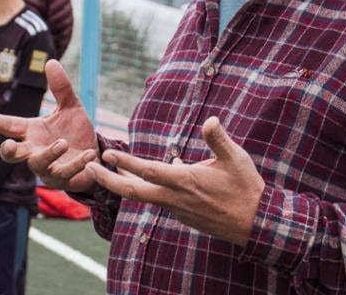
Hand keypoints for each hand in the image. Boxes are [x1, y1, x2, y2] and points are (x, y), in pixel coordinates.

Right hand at [0, 60, 98, 192]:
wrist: (94, 156)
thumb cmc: (75, 132)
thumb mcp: (71, 107)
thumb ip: (61, 88)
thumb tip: (51, 61)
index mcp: (32, 132)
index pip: (10, 125)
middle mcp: (34, 150)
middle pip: (12, 154)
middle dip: (8, 151)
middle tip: (8, 144)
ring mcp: (46, 167)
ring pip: (38, 164)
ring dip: (48, 153)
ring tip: (62, 142)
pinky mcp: (63, 178)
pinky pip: (66, 173)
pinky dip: (77, 163)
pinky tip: (88, 155)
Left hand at [84, 117, 264, 246]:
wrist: (256, 225)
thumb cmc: (246, 189)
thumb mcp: (236, 159)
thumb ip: (219, 139)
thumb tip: (210, 120)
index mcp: (186, 182)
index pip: (149, 172)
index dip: (126, 163)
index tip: (107, 155)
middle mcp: (176, 198)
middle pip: (134, 192)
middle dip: (109, 180)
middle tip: (88, 169)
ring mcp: (179, 209)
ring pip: (145, 196)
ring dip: (126, 183)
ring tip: (112, 169)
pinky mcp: (184, 215)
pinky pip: (161, 199)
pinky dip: (149, 187)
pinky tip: (154, 174)